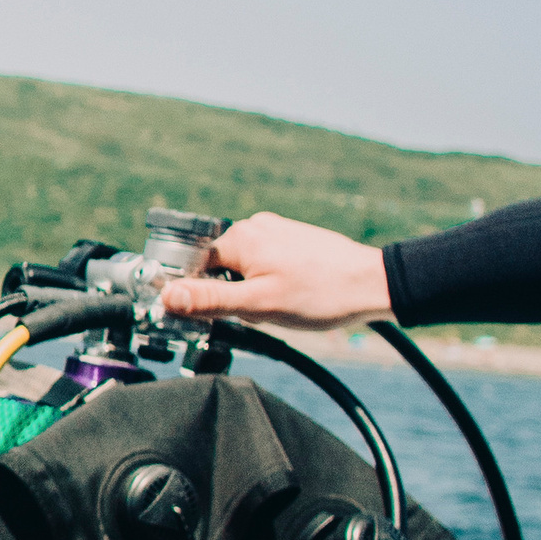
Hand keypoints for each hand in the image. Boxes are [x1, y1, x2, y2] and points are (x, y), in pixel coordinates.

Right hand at [155, 211, 390, 335]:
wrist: (374, 284)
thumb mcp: (258, 305)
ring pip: (243, 268)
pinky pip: (265, 263)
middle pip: (218, 267)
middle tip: (259, 312)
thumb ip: (209, 300)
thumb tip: (166, 296)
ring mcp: (276, 230)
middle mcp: (255, 225)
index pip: (194, 266)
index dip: (199, 293)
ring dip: (252, 292)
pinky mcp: (293, 239)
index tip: (214, 314)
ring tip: (282, 305)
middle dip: (231, 295)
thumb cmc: (321, 294)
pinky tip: (292, 297)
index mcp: (239, 237)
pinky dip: (270, 284)